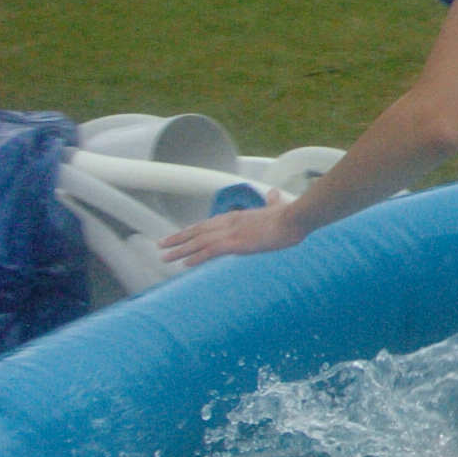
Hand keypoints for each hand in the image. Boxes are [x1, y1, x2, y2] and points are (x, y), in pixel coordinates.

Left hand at [160, 199, 303, 268]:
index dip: (194, 229)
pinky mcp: (236, 243)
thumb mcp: (278, 207)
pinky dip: (196, 257)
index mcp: (239, 216)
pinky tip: (185, 264)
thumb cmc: (291, 214)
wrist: (297, 217)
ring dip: (179, 249)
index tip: (182, 234)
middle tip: (161, 244)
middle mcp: (230, 222)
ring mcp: (231, 232)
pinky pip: (210, 251)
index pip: (210, 223)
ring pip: (198, 241)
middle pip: (198, 230)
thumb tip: (273, 192)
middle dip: (178, 238)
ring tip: (164, 256)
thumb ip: (271, 202)